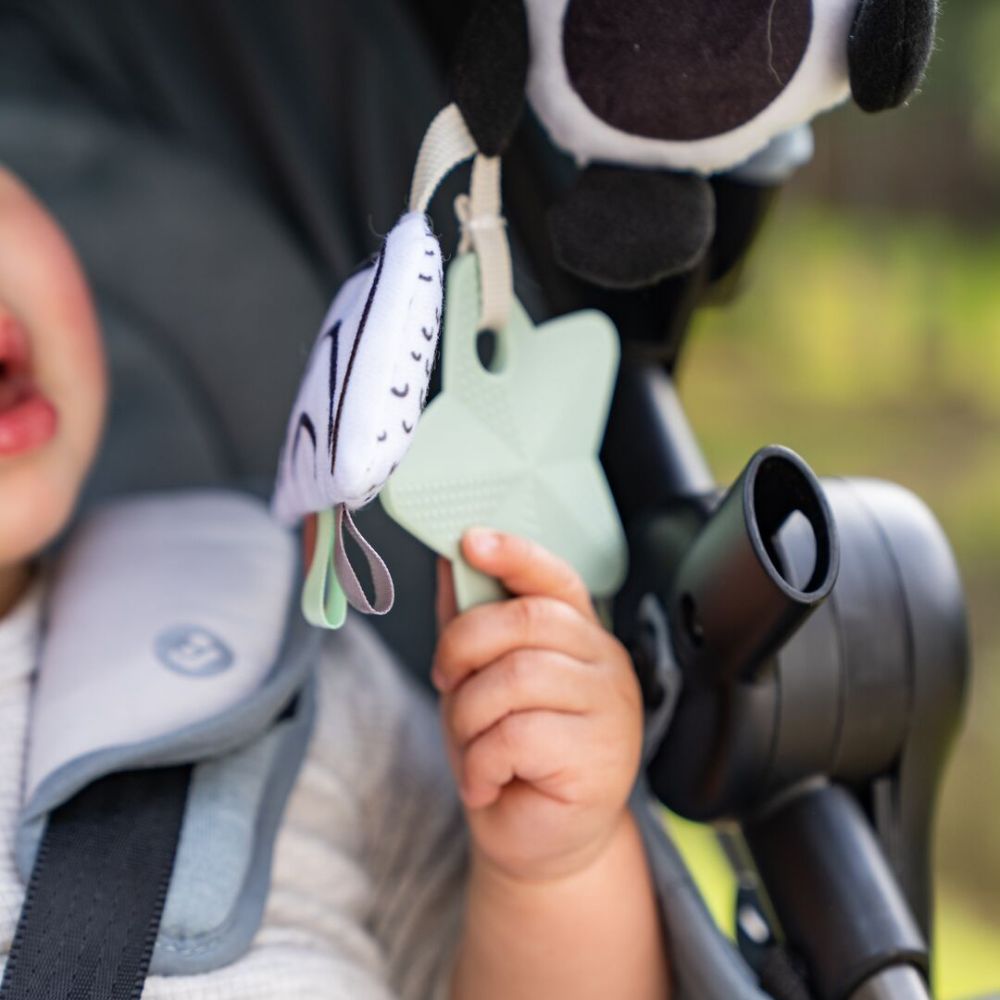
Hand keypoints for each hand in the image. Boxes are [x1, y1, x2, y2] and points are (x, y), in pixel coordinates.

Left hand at [433, 529, 643, 883]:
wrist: (539, 840)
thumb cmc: (511, 754)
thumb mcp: (478, 681)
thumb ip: (469, 623)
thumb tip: (446, 562)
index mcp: (579, 634)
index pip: (554, 579)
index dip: (514, 554)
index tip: (470, 541)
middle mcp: (603, 662)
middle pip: (527, 621)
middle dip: (464, 646)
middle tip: (447, 681)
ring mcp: (609, 708)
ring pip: (516, 678)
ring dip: (469, 715)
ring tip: (472, 747)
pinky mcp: (600, 757)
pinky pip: (517, 736)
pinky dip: (480, 763)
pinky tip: (487, 781)